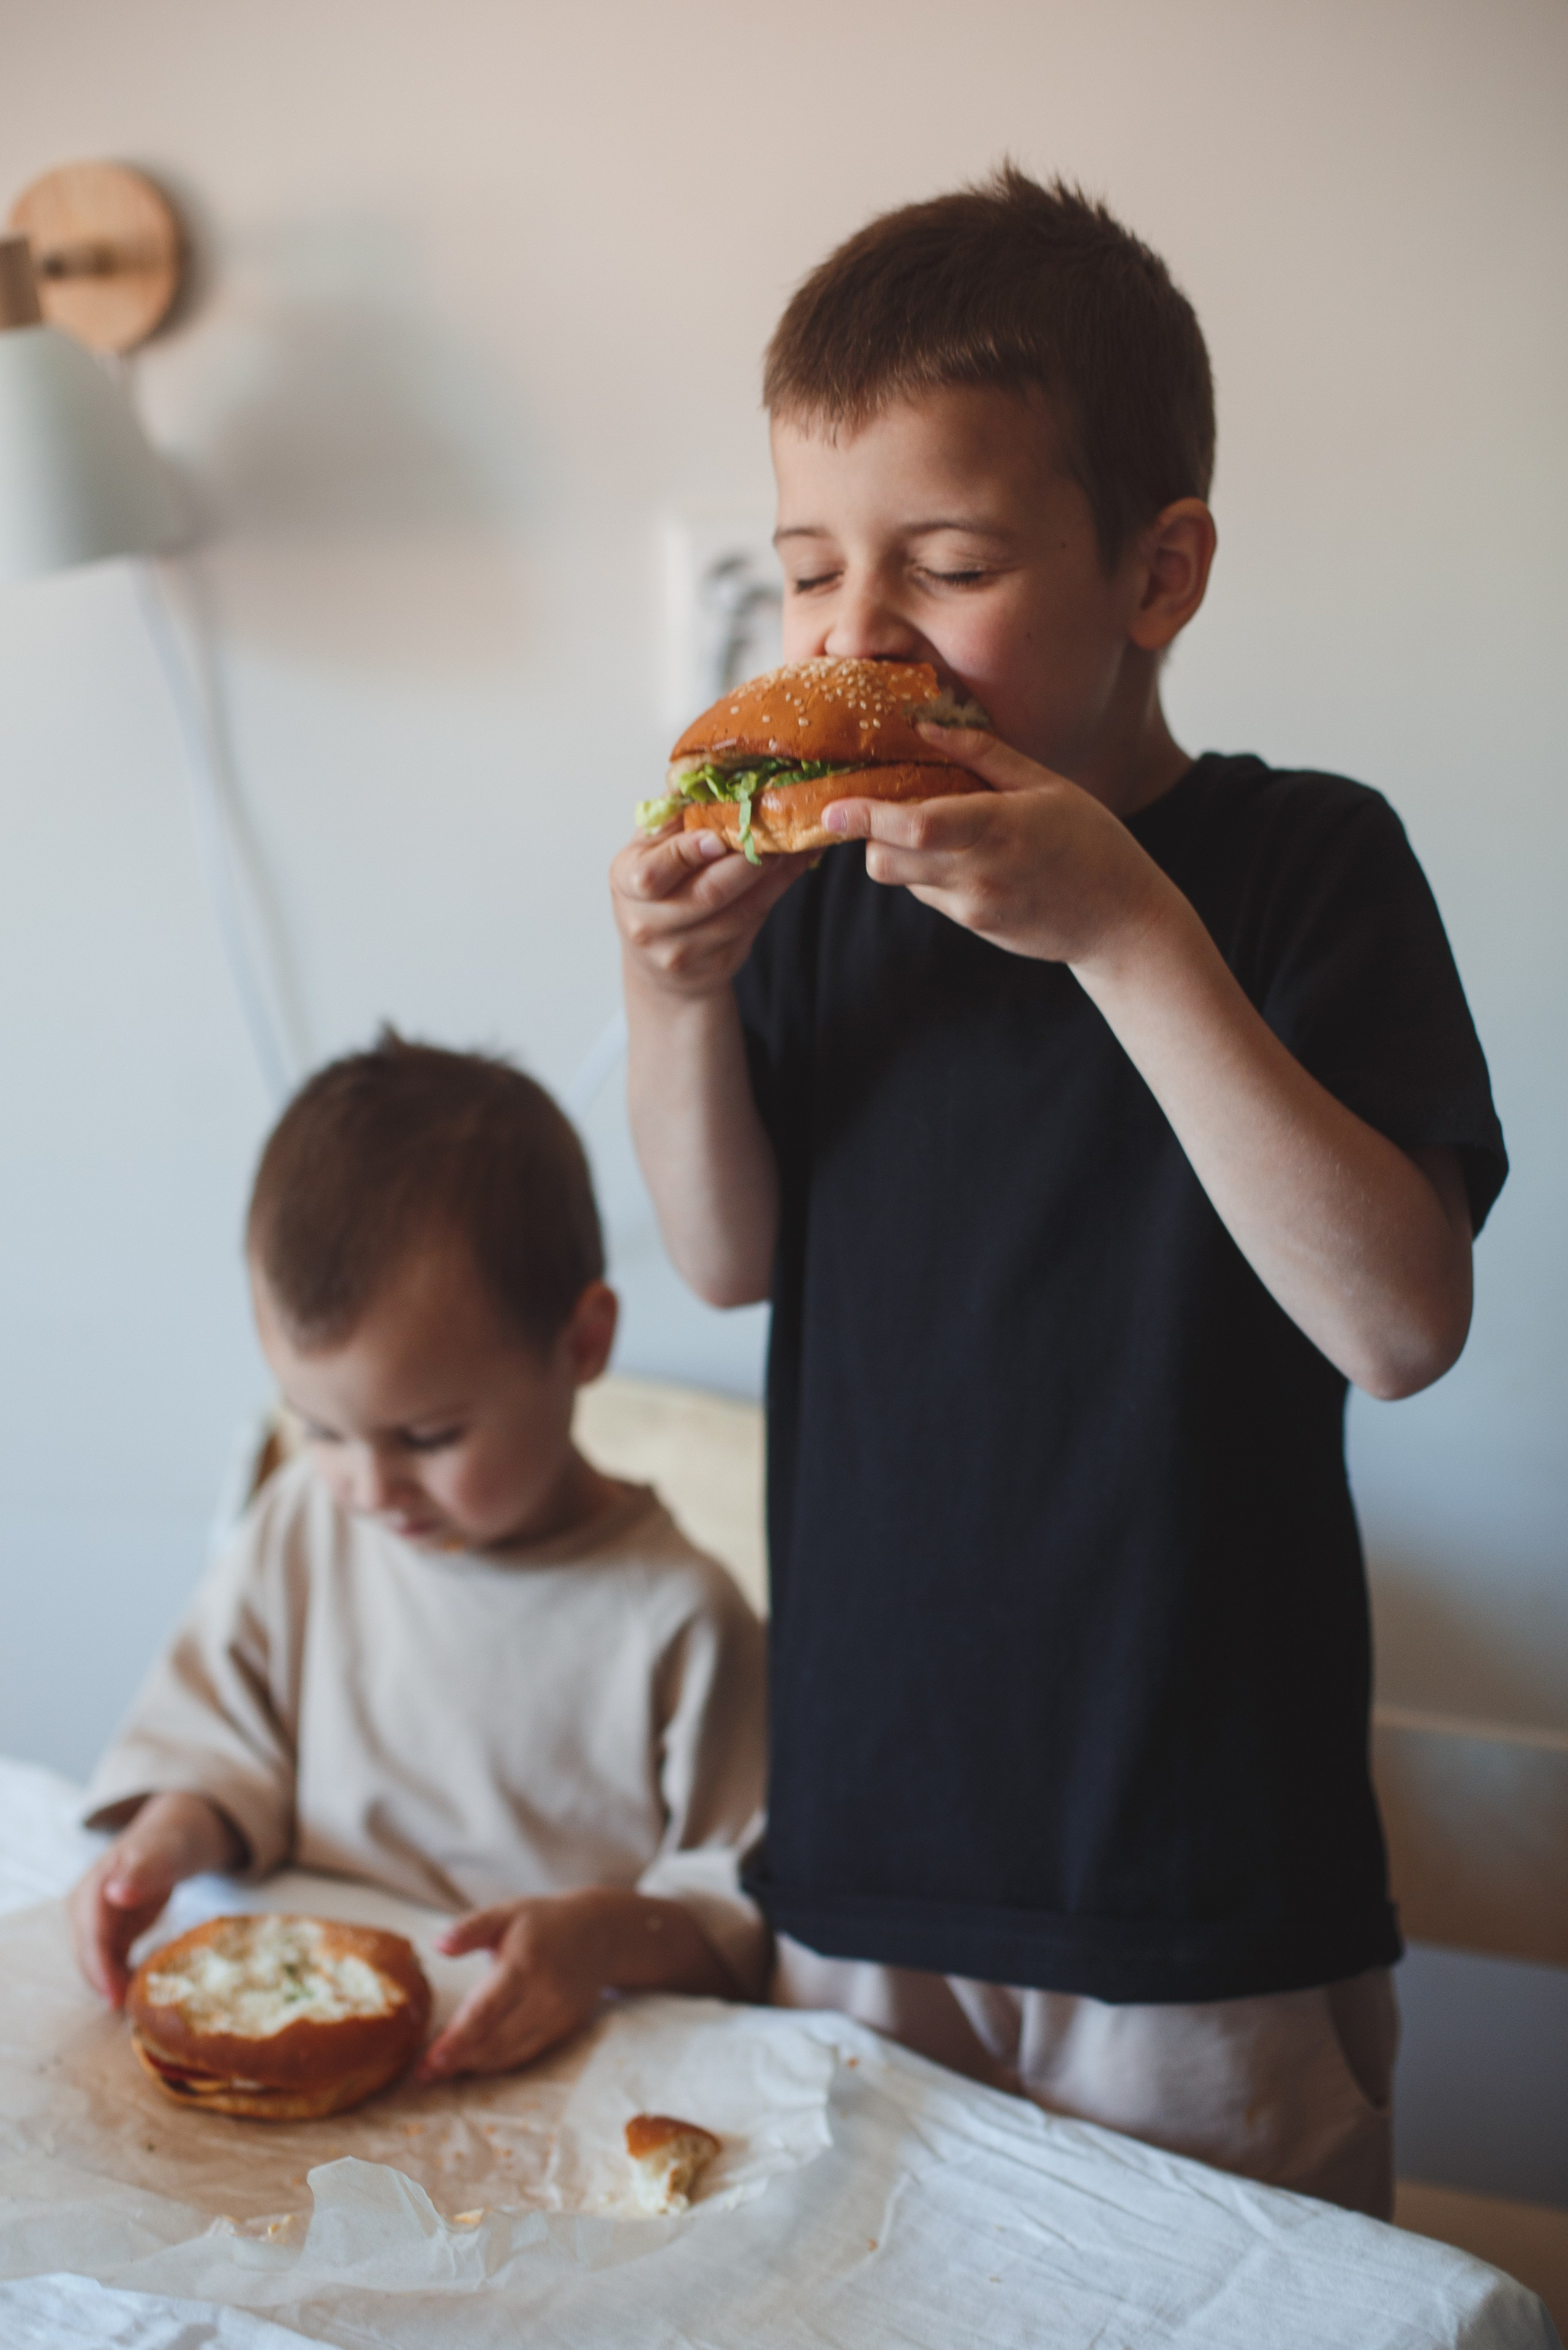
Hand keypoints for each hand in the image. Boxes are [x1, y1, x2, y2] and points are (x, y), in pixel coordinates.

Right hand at [68, 1792, 241, 2005]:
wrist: (173, 1837)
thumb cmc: (168, 1840)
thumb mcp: (162, 1851)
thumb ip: (143, 1870)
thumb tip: (116, 1893)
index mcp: (93, 1888)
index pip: (91, 1935)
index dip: (101, 1968)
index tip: (116, 1997)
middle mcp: (87, 1907)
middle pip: (90, 1954)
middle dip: (106, 1983)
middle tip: (131, 2013)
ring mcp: (97, 1921)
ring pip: (98, 1963)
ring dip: (113, 1985)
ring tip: (138, 2008)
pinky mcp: (111, 1932)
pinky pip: (111, 1961)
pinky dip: (122, 1977)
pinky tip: (141, 1991)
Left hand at [417, 1896, 603, 2080]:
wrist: (600, 1933)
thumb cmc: (543, 1921)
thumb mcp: (506, 1913)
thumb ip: (470, 1928)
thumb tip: (438, 1945)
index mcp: (524, 1964)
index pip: (484, 2011)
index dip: (455, 2040)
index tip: (428, 2061)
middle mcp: (544, 1995)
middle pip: (495, 2039)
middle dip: (457, 2060)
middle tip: (424, 2072)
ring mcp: (557, 2015)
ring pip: (510, 2053)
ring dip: (475, 2066)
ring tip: (442, 2071)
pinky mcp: (565, 2028)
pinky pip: (527, 2053)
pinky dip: (498, 2063)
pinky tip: (475, 2062)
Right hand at [611, 821, 815, 1002]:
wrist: (657, 962)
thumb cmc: (654, 890)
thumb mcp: (648, 849)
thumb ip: (672, 817)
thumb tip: (700, 770)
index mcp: (626, 883)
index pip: (653, 874)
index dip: (687, 853)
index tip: (718, 836)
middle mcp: (649, 924)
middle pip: (709, 893)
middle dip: (749, 858)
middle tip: (777, 827)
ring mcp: (685, 950)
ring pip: (742, 909)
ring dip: (776, 872)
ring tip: (798, 840)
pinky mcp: (719, 962)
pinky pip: (757, 920)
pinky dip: (780, 888)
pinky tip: (797, 862)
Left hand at [821, 724, 1172, 969]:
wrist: (1120, 920)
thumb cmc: (1090, 840)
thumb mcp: (1046, 783)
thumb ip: (984, 754)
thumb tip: (926, 726)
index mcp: (998, 827)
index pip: (914, 827)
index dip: (866, 818)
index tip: (832, 808)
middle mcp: (978, 874)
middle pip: (886, 861)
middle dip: (871, 834)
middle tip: (880, 805)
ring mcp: (973, 907)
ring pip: (902, 879)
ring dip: (901, 852)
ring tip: (936, 827)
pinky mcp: (973, 927)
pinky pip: (929, 896)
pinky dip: (928, 873)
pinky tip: (964, 857)